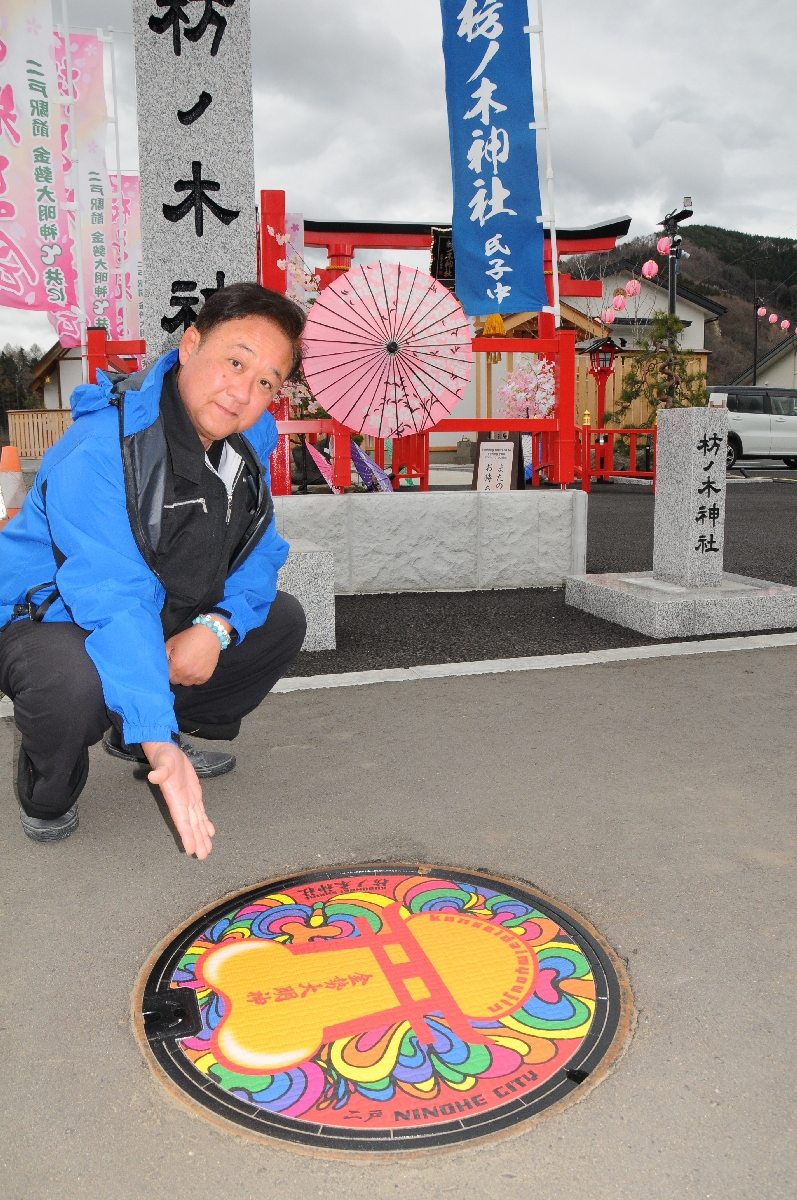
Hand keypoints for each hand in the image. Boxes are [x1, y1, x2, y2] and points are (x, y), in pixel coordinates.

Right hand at [142, 740, 214, 858]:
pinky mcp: (194, 795)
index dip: (187, 835)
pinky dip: (205, 823)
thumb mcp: (163, 762)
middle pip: (191, 826)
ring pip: (197, 822)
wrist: (167, 751)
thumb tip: (153, 777)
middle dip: (196, 841)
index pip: (182, 821)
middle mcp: (182, 803)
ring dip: (202, 835)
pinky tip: (210, 833)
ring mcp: (188, 800)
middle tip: (203, 856)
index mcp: (175, 799)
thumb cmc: (164, 757)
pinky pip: (200, 812)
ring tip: (207, 850)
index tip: (190, 849)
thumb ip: (160, 771)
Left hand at [165, 619, 229, 685]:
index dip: (168, 671)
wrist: (209, 634)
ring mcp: (197, 676)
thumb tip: (160, 663)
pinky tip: (196, 667)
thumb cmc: (189, 637)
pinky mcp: (206, 676)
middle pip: (176, 681)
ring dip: (185, 677)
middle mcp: (186, 674)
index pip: (167, 677)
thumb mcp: (171, 642)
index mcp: (176, 666)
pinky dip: (195, 677)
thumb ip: (163, 654)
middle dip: (176, 674)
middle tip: (180, 665)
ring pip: (187, 683)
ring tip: (188, 666)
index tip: (171, 665)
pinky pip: (197, 682)